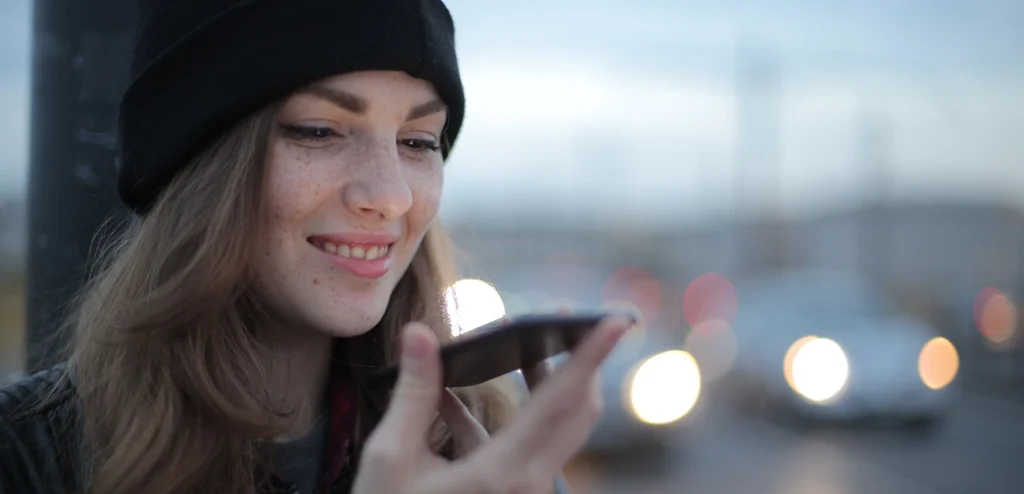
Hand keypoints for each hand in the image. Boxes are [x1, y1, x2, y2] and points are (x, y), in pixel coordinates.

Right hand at [352, 316, 631, 493]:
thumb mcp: (390, 457)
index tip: (616, 320)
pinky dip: (503, 418)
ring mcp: (525, 493)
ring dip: (545, 384)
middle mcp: (528, 484)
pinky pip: (524, 447)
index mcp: (503, 473)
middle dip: (579, 361)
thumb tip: (420, 333)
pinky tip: (454, 398)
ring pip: (557, 427)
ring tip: (525, 343)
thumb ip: (413, 392)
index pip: (560, 400)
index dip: (590, 356)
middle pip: (575, 411)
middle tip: (570, 318)